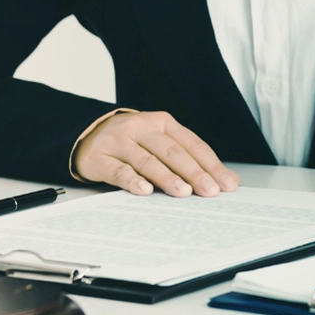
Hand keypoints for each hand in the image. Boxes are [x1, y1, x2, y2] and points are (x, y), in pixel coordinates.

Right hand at [73, 111, 239, 197]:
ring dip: (167, 177)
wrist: (87, 134)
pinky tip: (145, 190)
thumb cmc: (132, 142)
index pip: (192, 144)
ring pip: (147, 160)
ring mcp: (119, 142)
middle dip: (195, 173)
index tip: (227, 183)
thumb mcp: (159, 142)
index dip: (211, 165)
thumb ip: (186, 157)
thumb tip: (221, 180)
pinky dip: (133, 181)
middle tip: (210, 190)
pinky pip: (118, 170)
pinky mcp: (99, 157)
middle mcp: (142, 129)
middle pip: (173, 152)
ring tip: (183, 192)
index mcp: (163, 123)